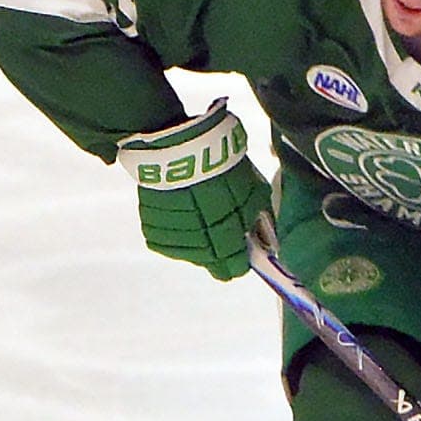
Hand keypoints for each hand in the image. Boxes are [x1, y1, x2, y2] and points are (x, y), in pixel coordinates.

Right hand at [117, 97, 271, 278]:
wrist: (180, 149)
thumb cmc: (225, 168)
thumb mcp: (255, 192)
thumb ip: (261, 222)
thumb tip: (267, 242)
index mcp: (226, 245)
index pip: (233, 270)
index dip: (238, 259)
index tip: (239, 245)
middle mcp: (199, 251)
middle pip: (210, 263)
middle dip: (216, 246)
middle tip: (216, 217)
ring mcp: (174, 242)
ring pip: (187, 251)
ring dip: (193, 237)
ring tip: (194, 207)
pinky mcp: (152, 230)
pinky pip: (166, 238)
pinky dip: (173, 227)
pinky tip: (178, 206)